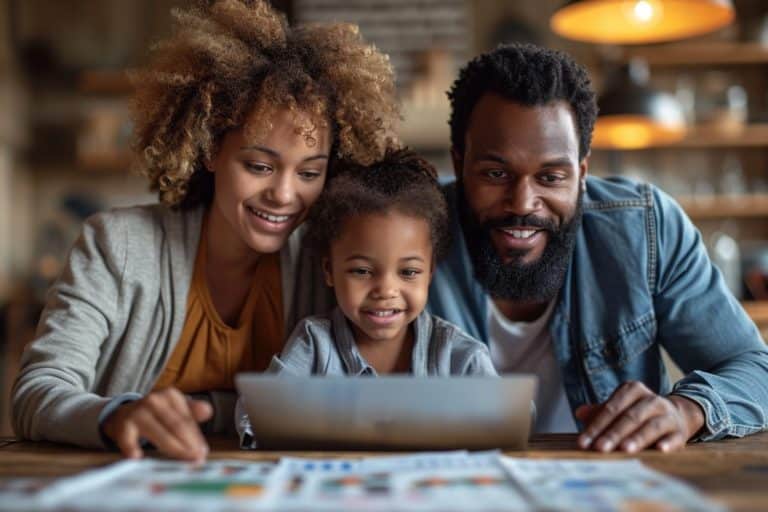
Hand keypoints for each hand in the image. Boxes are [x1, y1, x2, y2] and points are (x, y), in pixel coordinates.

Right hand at [102, 387, 212, 461]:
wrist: (123, 414)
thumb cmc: (156, 414)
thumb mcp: (174, 408)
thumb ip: (192, 412)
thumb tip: (208, 411)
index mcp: (171, 396)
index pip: (187, 419)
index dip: (196, 437)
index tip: (203, 452)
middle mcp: (155, 401)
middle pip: (176, 425)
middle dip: (189, 444)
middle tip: (197, 460)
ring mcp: (138, 413)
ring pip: (159, 433)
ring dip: (173, 449)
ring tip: (183, 462)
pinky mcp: (123, 426)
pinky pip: (128, 439)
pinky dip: (131, 447)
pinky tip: (137, 457)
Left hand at [575, 381, 704, 452]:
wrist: (674, 416)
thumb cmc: (637, 413)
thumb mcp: (618, 408)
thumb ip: (599, 412)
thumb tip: (580, 413)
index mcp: (632, 390)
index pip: (611, 409)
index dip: (596, 426)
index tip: (583, 442)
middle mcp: (651, 399)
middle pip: (629, 417)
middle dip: (613, 434)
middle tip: (599, 448)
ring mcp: (667, 414)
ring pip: (651, 426)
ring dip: (637, 438)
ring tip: (624, 450)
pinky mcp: (680, 431)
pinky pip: (674, 437)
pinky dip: (668, 443)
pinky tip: (660, 450)